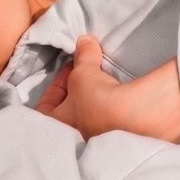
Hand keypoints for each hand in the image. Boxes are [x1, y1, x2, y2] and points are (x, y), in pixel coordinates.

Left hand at [36, 36, 179, 143]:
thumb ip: (83, 56)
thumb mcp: (83, 72)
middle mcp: (76, 135)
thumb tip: (84, 41)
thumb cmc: (96, 99)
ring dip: (94, 97)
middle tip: (86, 73)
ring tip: (104, 79)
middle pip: (69, 110)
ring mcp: (98, 138)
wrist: (134, 118)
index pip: (44, 107)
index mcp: (59, 124)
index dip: (54, 85)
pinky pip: (109, 117)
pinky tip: (120, 90)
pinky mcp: (118, 136)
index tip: (69, 69)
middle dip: (76, 91)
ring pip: (90, 114)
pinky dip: (111, 104)